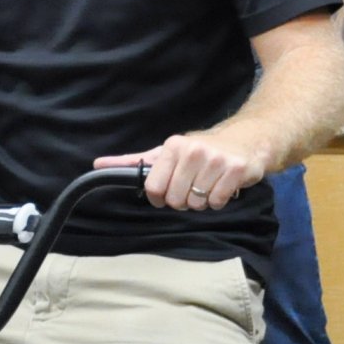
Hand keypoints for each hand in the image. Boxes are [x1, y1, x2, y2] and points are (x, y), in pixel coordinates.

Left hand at [100, 129, 268, 210]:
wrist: (245, 140)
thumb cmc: (201, 150)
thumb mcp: (166, 152)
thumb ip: (135, 162)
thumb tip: (98, 165)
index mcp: (173, 147)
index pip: (154, 188)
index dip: (159, 198)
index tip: (167, 193)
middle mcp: (193, 151)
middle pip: (175, 199)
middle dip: (182, 200)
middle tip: (192, 187)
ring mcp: (216, 160)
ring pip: (197, 203)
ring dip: (201, 201)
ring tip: (208, 184)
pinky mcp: (236, 170)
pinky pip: (217, 202)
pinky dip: (218, 201)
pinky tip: (221, 186)